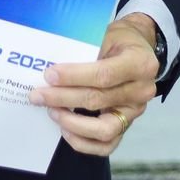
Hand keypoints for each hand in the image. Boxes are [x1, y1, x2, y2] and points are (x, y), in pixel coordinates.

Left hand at [28, 13, 159, 155]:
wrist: (138, 49)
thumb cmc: (118, 40)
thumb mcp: (106, 34)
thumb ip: (85, 50)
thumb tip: (52, 70)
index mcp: (140, 64)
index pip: (104, 75)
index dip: (74, 77)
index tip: (49, 76)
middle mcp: (142, 91)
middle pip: (98, 100)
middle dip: (63, 98)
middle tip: (38, 95)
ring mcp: (135, 112)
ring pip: (104, 129)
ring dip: (72, 123)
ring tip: (52, 111)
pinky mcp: (127, 125)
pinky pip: (107, 145)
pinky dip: (83, 142)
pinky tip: (65, 129)